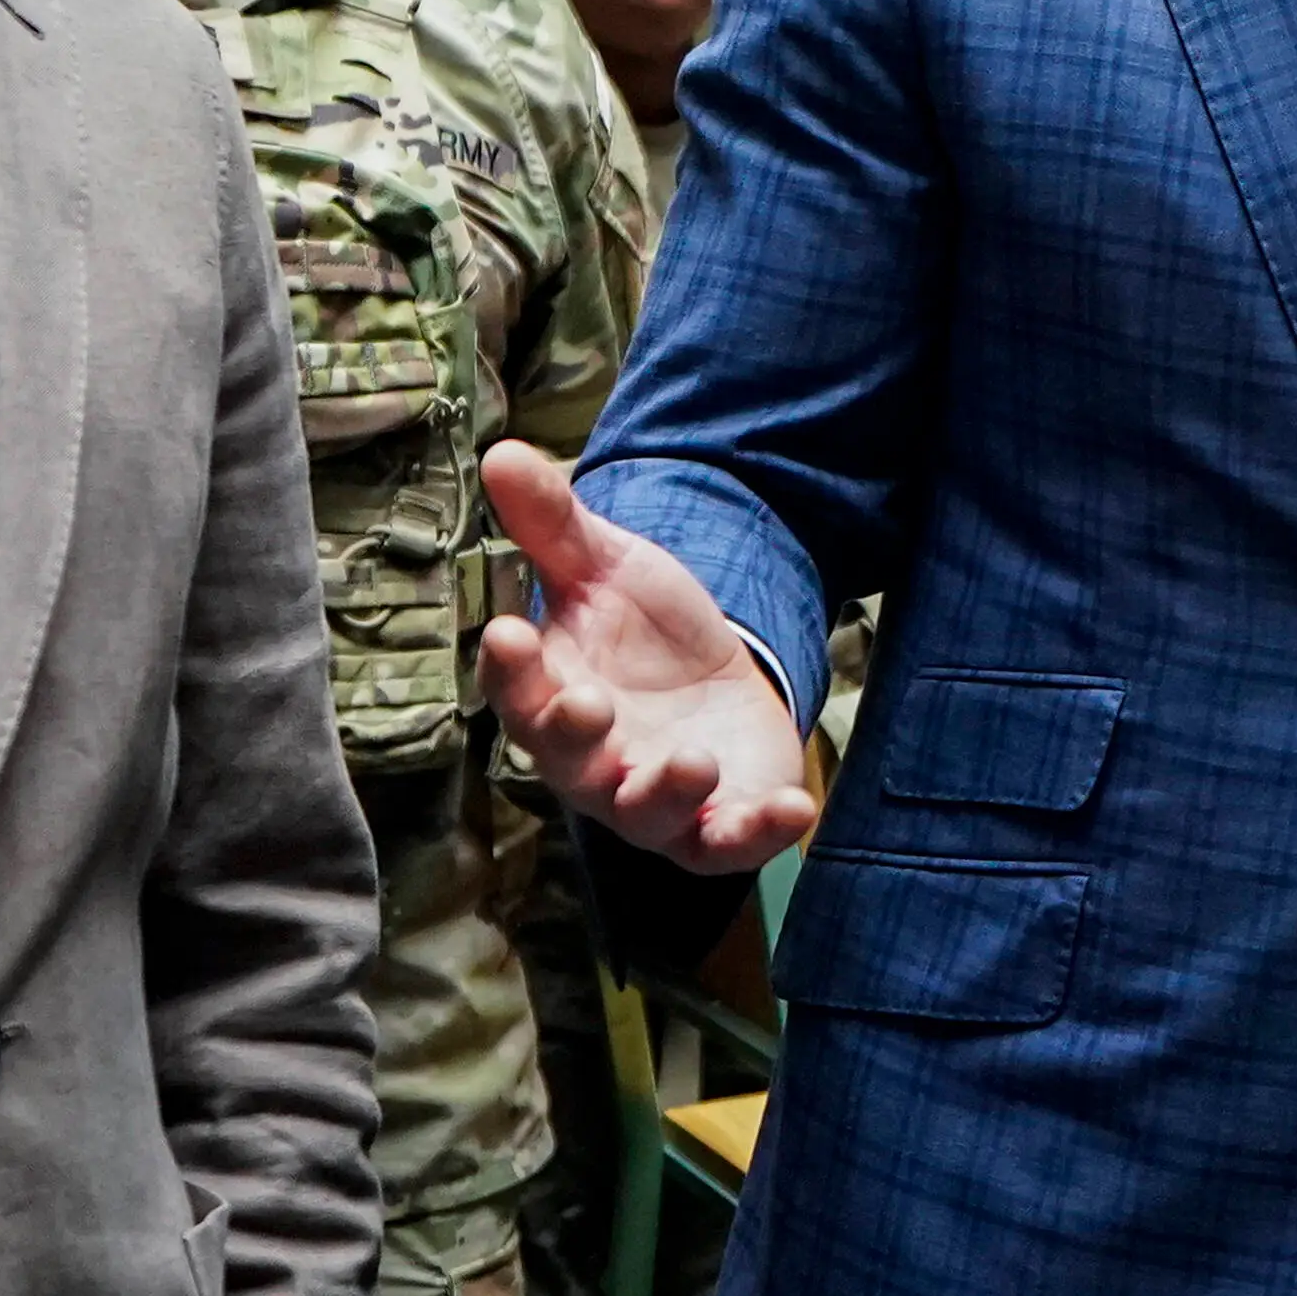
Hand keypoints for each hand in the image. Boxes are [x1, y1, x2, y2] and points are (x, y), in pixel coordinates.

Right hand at [477, 441, 818, 872]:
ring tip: (693, 762)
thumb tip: (502, 450)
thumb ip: (556, 525)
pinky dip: (757, 835)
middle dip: (576, 738)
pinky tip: (794, 810)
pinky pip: (728, 845)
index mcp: (553, 696)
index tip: (510, 629)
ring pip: (645, 815)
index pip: (516, 689)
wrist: (720, 680)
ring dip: (666, 793)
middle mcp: (592, 761)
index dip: (510, 667)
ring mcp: (654, 800)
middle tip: (589, 704)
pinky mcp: (717, 825)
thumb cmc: (645, 631)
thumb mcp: (608, 567)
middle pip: (569, 763)